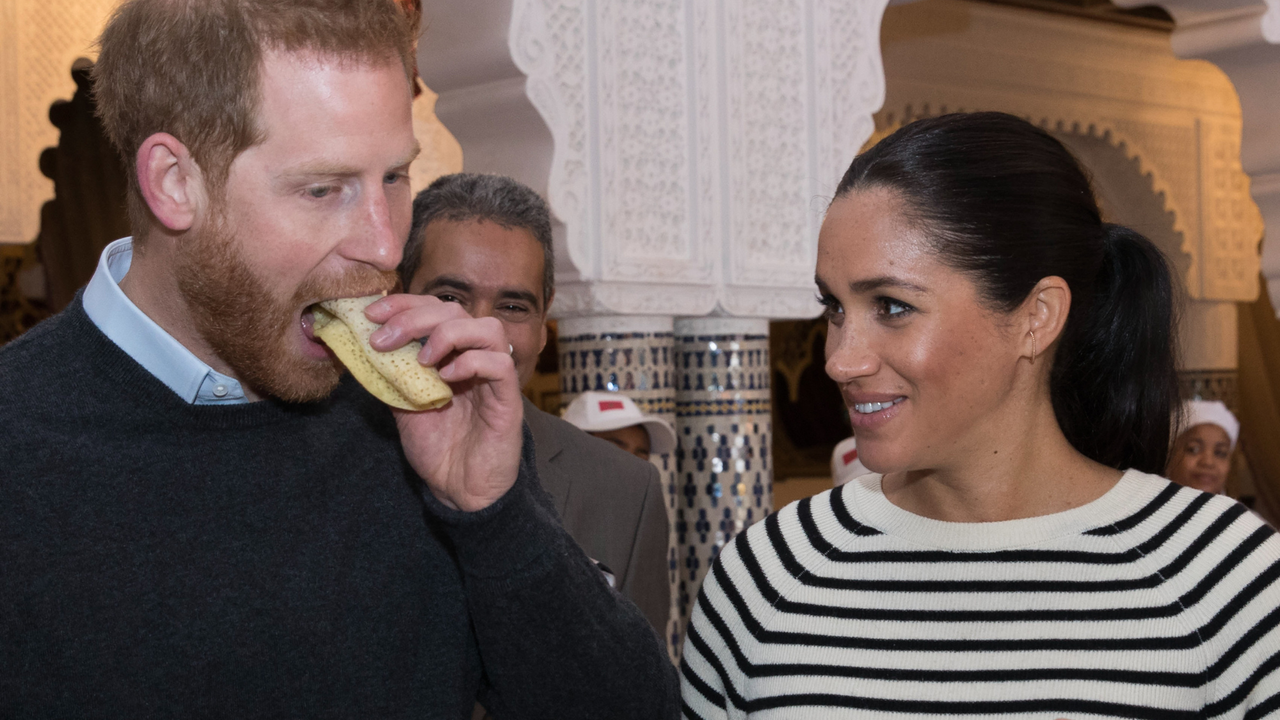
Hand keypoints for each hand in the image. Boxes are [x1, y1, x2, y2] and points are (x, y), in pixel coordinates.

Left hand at [365, 294, 523, 511]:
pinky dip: (472, 362)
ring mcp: (495, 377)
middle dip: (415, 317)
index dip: (404, 303)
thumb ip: (392, 374)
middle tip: (384, 338)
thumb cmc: (437, 448)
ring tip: (423, 359)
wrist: (458, 489)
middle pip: (456, 311)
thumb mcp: (402, 405)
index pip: (434, 309)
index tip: (372, 314)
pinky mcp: (509, 400)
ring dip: (449, 334)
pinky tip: (447, 378)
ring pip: (488, 329)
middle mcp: (475, 358)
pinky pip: (500, 365)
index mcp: (451, 354)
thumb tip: (362, 346)